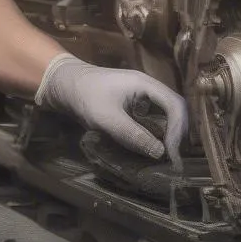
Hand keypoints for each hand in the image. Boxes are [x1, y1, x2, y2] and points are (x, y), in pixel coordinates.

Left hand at [35, 54, 187, 165]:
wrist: (62, 83)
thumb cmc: (84, 96)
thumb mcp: (107, 118)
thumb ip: (133, 135)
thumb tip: (159, 153)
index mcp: (146, 85)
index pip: (176, 105)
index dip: (177, 130)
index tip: (170, 153)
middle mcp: (149, 88)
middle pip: (176, 109)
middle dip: (178, 133)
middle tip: (173, 157)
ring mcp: (142, 96)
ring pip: (167, 114)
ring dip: (170, 134)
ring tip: (167, 155)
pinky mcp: (134, 104)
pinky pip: (154, 118)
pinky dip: (158, 132)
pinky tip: (153, 147)